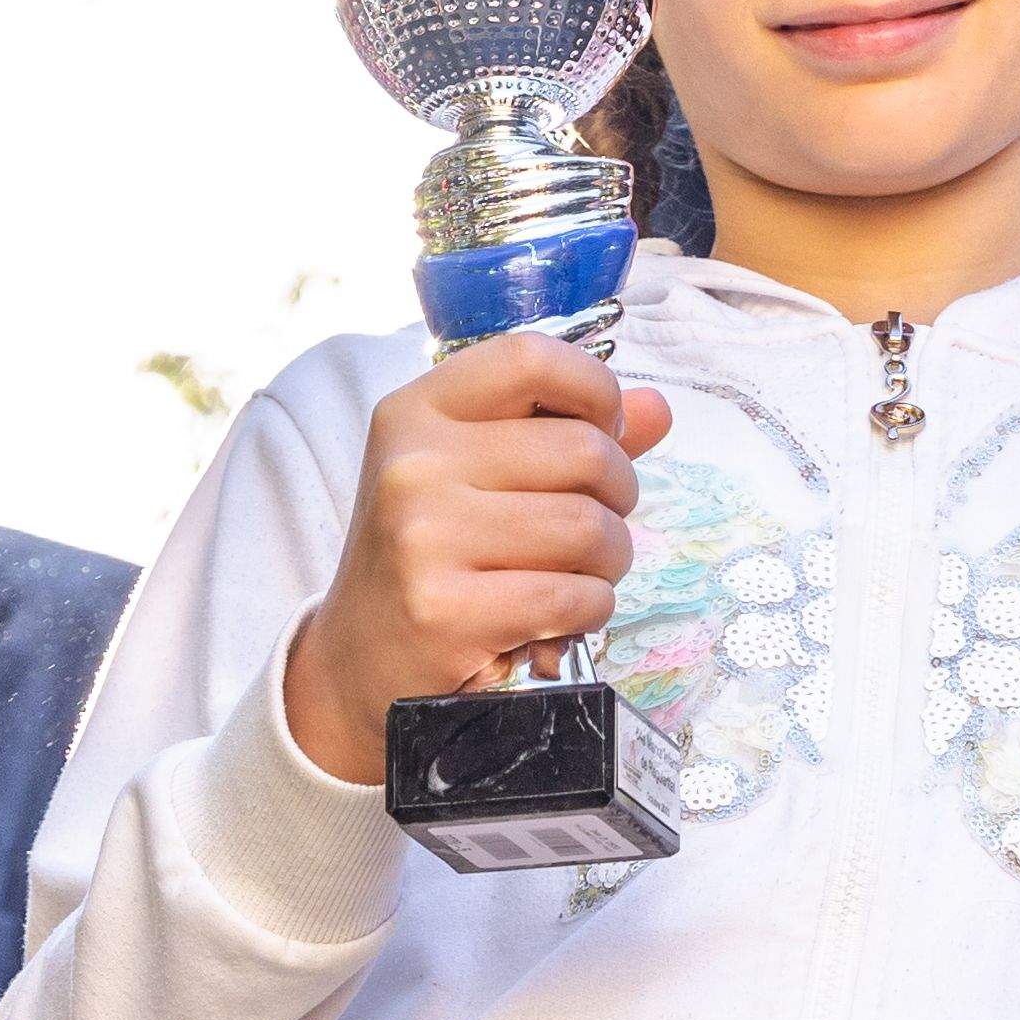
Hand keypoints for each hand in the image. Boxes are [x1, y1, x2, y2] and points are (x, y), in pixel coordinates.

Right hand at [282, 335, 676, 785]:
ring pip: (589, 529)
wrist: (361, 662)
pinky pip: (574, 597)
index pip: (531, 357)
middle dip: (617, 498)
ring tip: (573, 574)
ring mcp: (423, 538)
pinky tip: (555, 619)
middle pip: (586, 452)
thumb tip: (658, 408)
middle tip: (592, 527)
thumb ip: (567, 433)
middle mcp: (412, 465)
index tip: (603, 431)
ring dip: (607, 562)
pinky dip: (588, 612)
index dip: (595, 391)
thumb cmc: (435, 556)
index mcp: (417, 412)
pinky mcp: (444, 612)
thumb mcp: (478, 475)